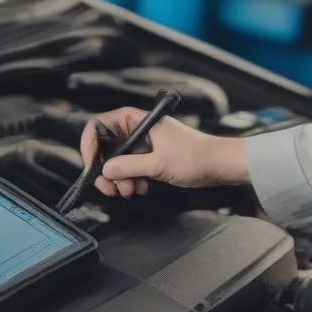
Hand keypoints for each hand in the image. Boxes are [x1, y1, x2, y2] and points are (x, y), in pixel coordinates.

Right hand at [79, 107, 248, 198]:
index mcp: (138, 121)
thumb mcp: (158, 164)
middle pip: (107, 146)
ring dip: (120, 178)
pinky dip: (131, 179)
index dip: (91, 142)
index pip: (102, 124)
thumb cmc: (197, 157)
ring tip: (129, 190)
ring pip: (118, 160)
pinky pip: (131, 167)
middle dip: (107, 169)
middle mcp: (139, 130)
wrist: (221, 165)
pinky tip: (140, 188)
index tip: (90, 163)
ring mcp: (145, 144)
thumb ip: (129, 166)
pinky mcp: (151, 157)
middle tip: (110, 187)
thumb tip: (106, 170)